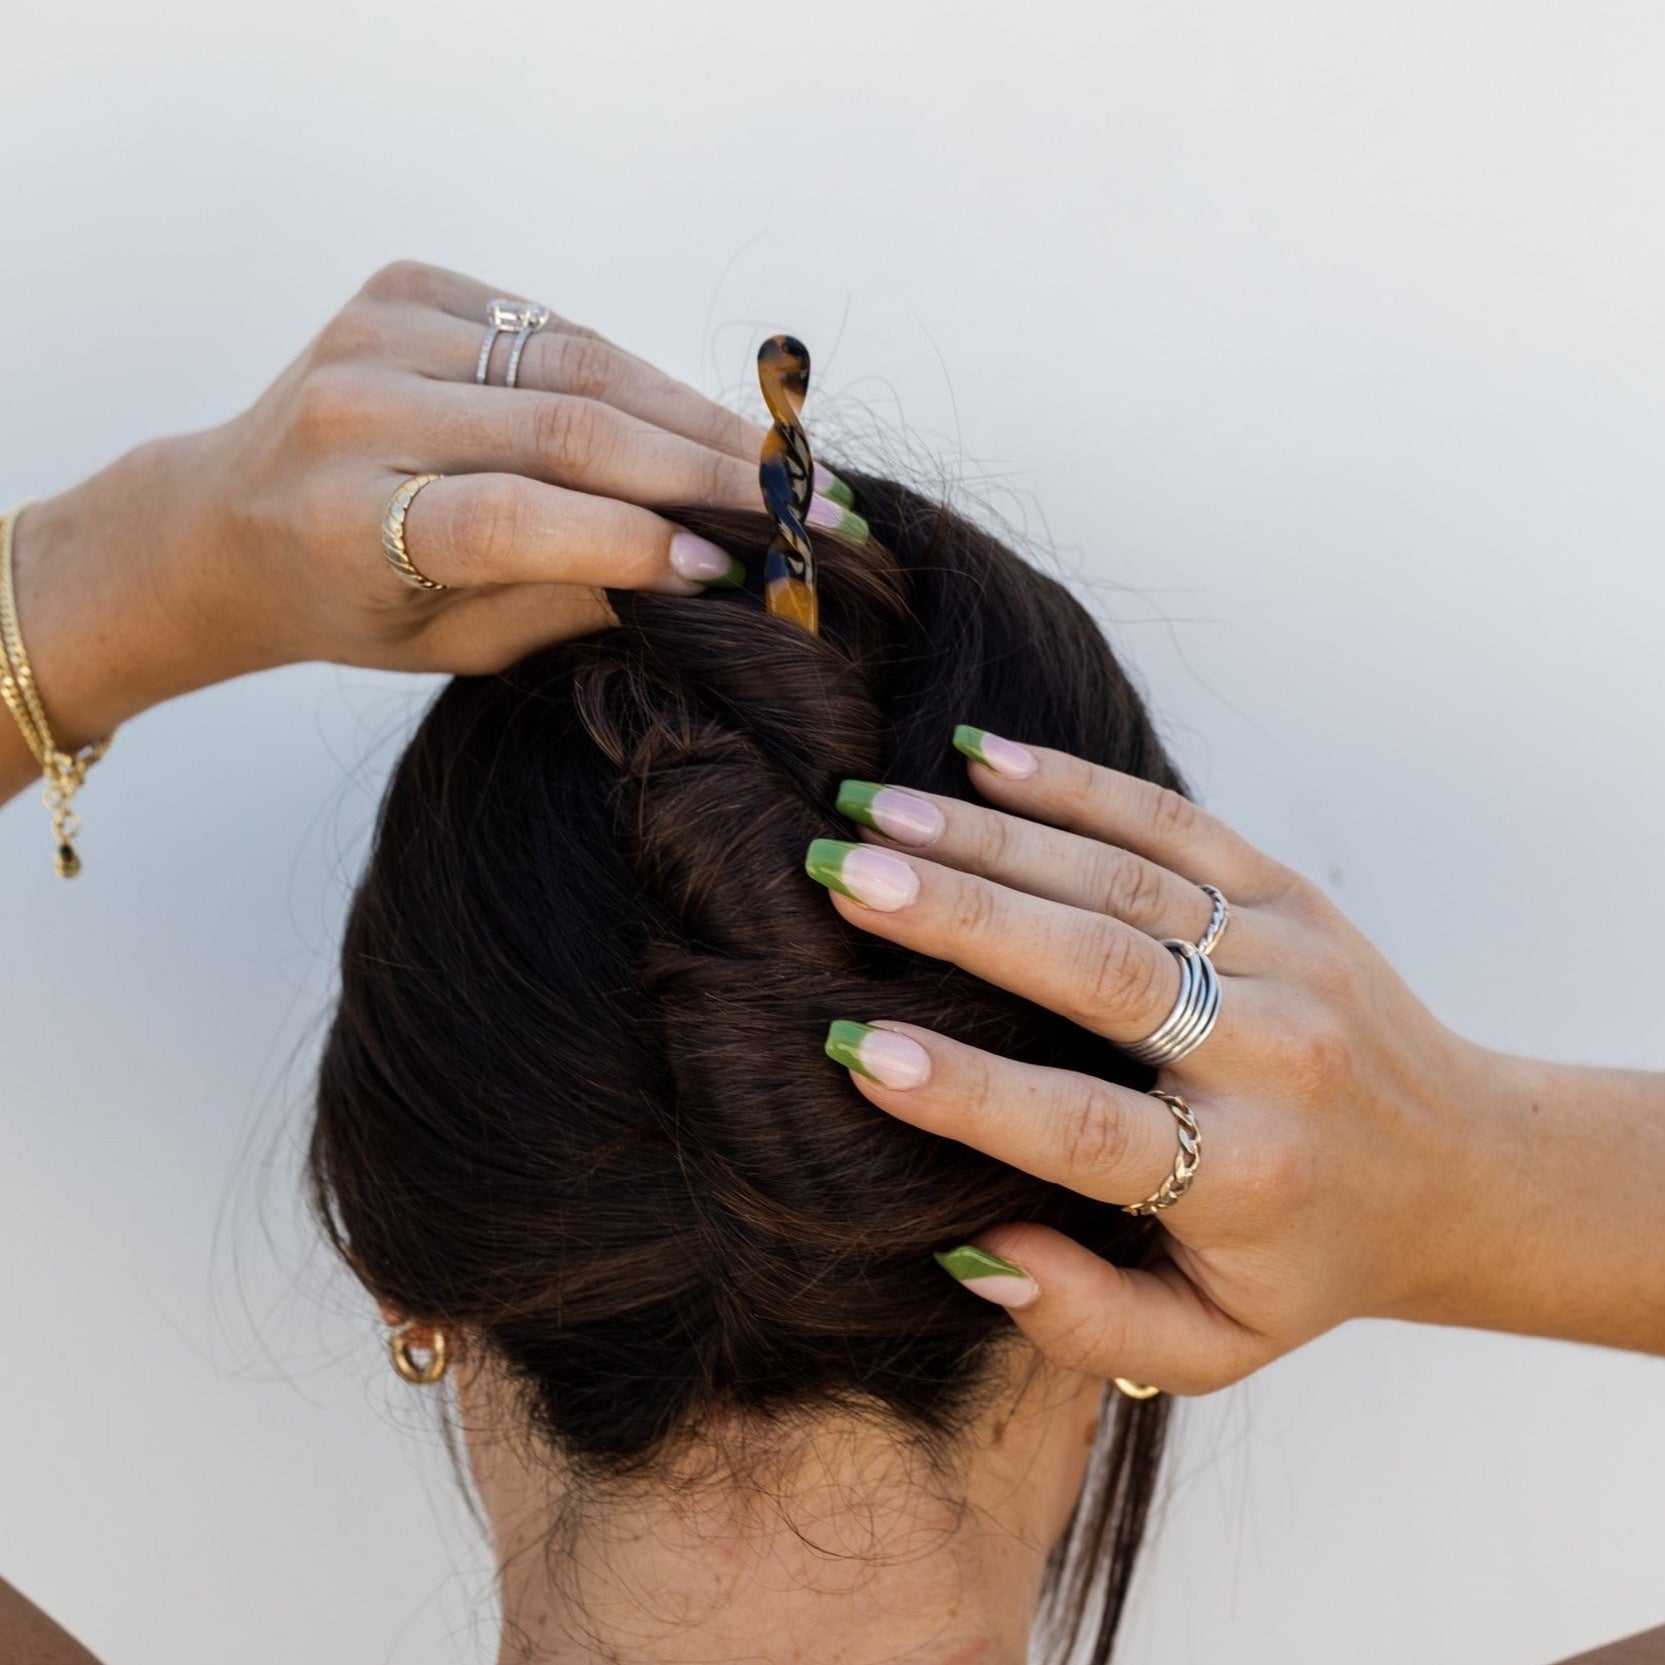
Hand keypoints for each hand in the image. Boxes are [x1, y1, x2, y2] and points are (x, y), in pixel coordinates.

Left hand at [9, 260, 846, 756]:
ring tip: (776, 460)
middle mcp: (355, 405)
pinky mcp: (406, 284)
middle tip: (800, 505)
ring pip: (578, 360)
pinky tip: (693, 417)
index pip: (516, 517)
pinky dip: (633, 373)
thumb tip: (704, 571)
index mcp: (346, 517)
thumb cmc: (351, 603)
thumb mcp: (449, 643)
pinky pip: (555, 326)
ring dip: (691, 412)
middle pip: (565, 424)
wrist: (233, 519)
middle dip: (703, 468)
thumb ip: (565, 600)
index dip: (636, 541)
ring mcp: (378, 329)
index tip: (734, 567)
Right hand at [807, 733, 1508, 1393]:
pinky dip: (1075, 784)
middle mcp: (1272, 1058)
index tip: (855, 1048)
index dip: (969, 1092)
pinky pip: (1174, 821)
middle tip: (844, 877)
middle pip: (1099, 974)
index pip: (1085, 1128)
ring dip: (991, 839)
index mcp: (1243, 1178)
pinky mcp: (1289, 892)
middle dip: (961, 921)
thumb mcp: (1214, 1343)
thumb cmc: (1307, 1259)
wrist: (1461, 1167)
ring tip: (876, 810)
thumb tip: (978, 1249)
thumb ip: (1091, 1320)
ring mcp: (1286, 958)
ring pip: (1123, 882)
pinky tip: (980, 756)